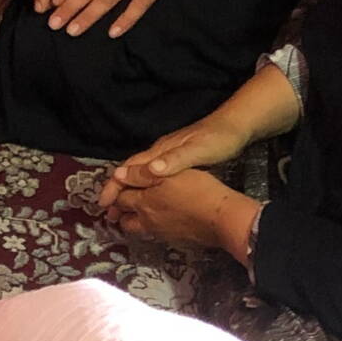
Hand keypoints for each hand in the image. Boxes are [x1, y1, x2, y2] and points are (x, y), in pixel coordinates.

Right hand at [95, 113, 252, 212]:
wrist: (237, 126)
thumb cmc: (218, 140)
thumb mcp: (196, 151)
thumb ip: (171, 161)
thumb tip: (146, 170)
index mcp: (160, 151)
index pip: (129, 168)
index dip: (115, 185)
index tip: (104, 203)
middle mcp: (159, 152)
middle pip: (131, 171)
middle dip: (118, 191)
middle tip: (110, 214)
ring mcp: (168, 156)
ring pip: (141, 174)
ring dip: (130, 191)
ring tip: (124, 210)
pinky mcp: (178, 160)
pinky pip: (153, 176)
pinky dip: (144, 189)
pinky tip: (149, 198)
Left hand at [102, 168, 259, 259]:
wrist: (222, 218)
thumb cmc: (199, 190)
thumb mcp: (170, 174)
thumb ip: (142, 174)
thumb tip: (119, 174)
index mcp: (144, 202)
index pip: (121, 198)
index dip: (117, 192)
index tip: (114, 191)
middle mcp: (148, 220)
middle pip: (125, 219)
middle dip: (120, 211)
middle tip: (118, 207)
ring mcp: (161, 233)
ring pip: (138, 229)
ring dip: (133, 221)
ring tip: (136, 214)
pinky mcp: (175, 240)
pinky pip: (155, 234)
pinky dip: (150, 227)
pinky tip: (159, 220)